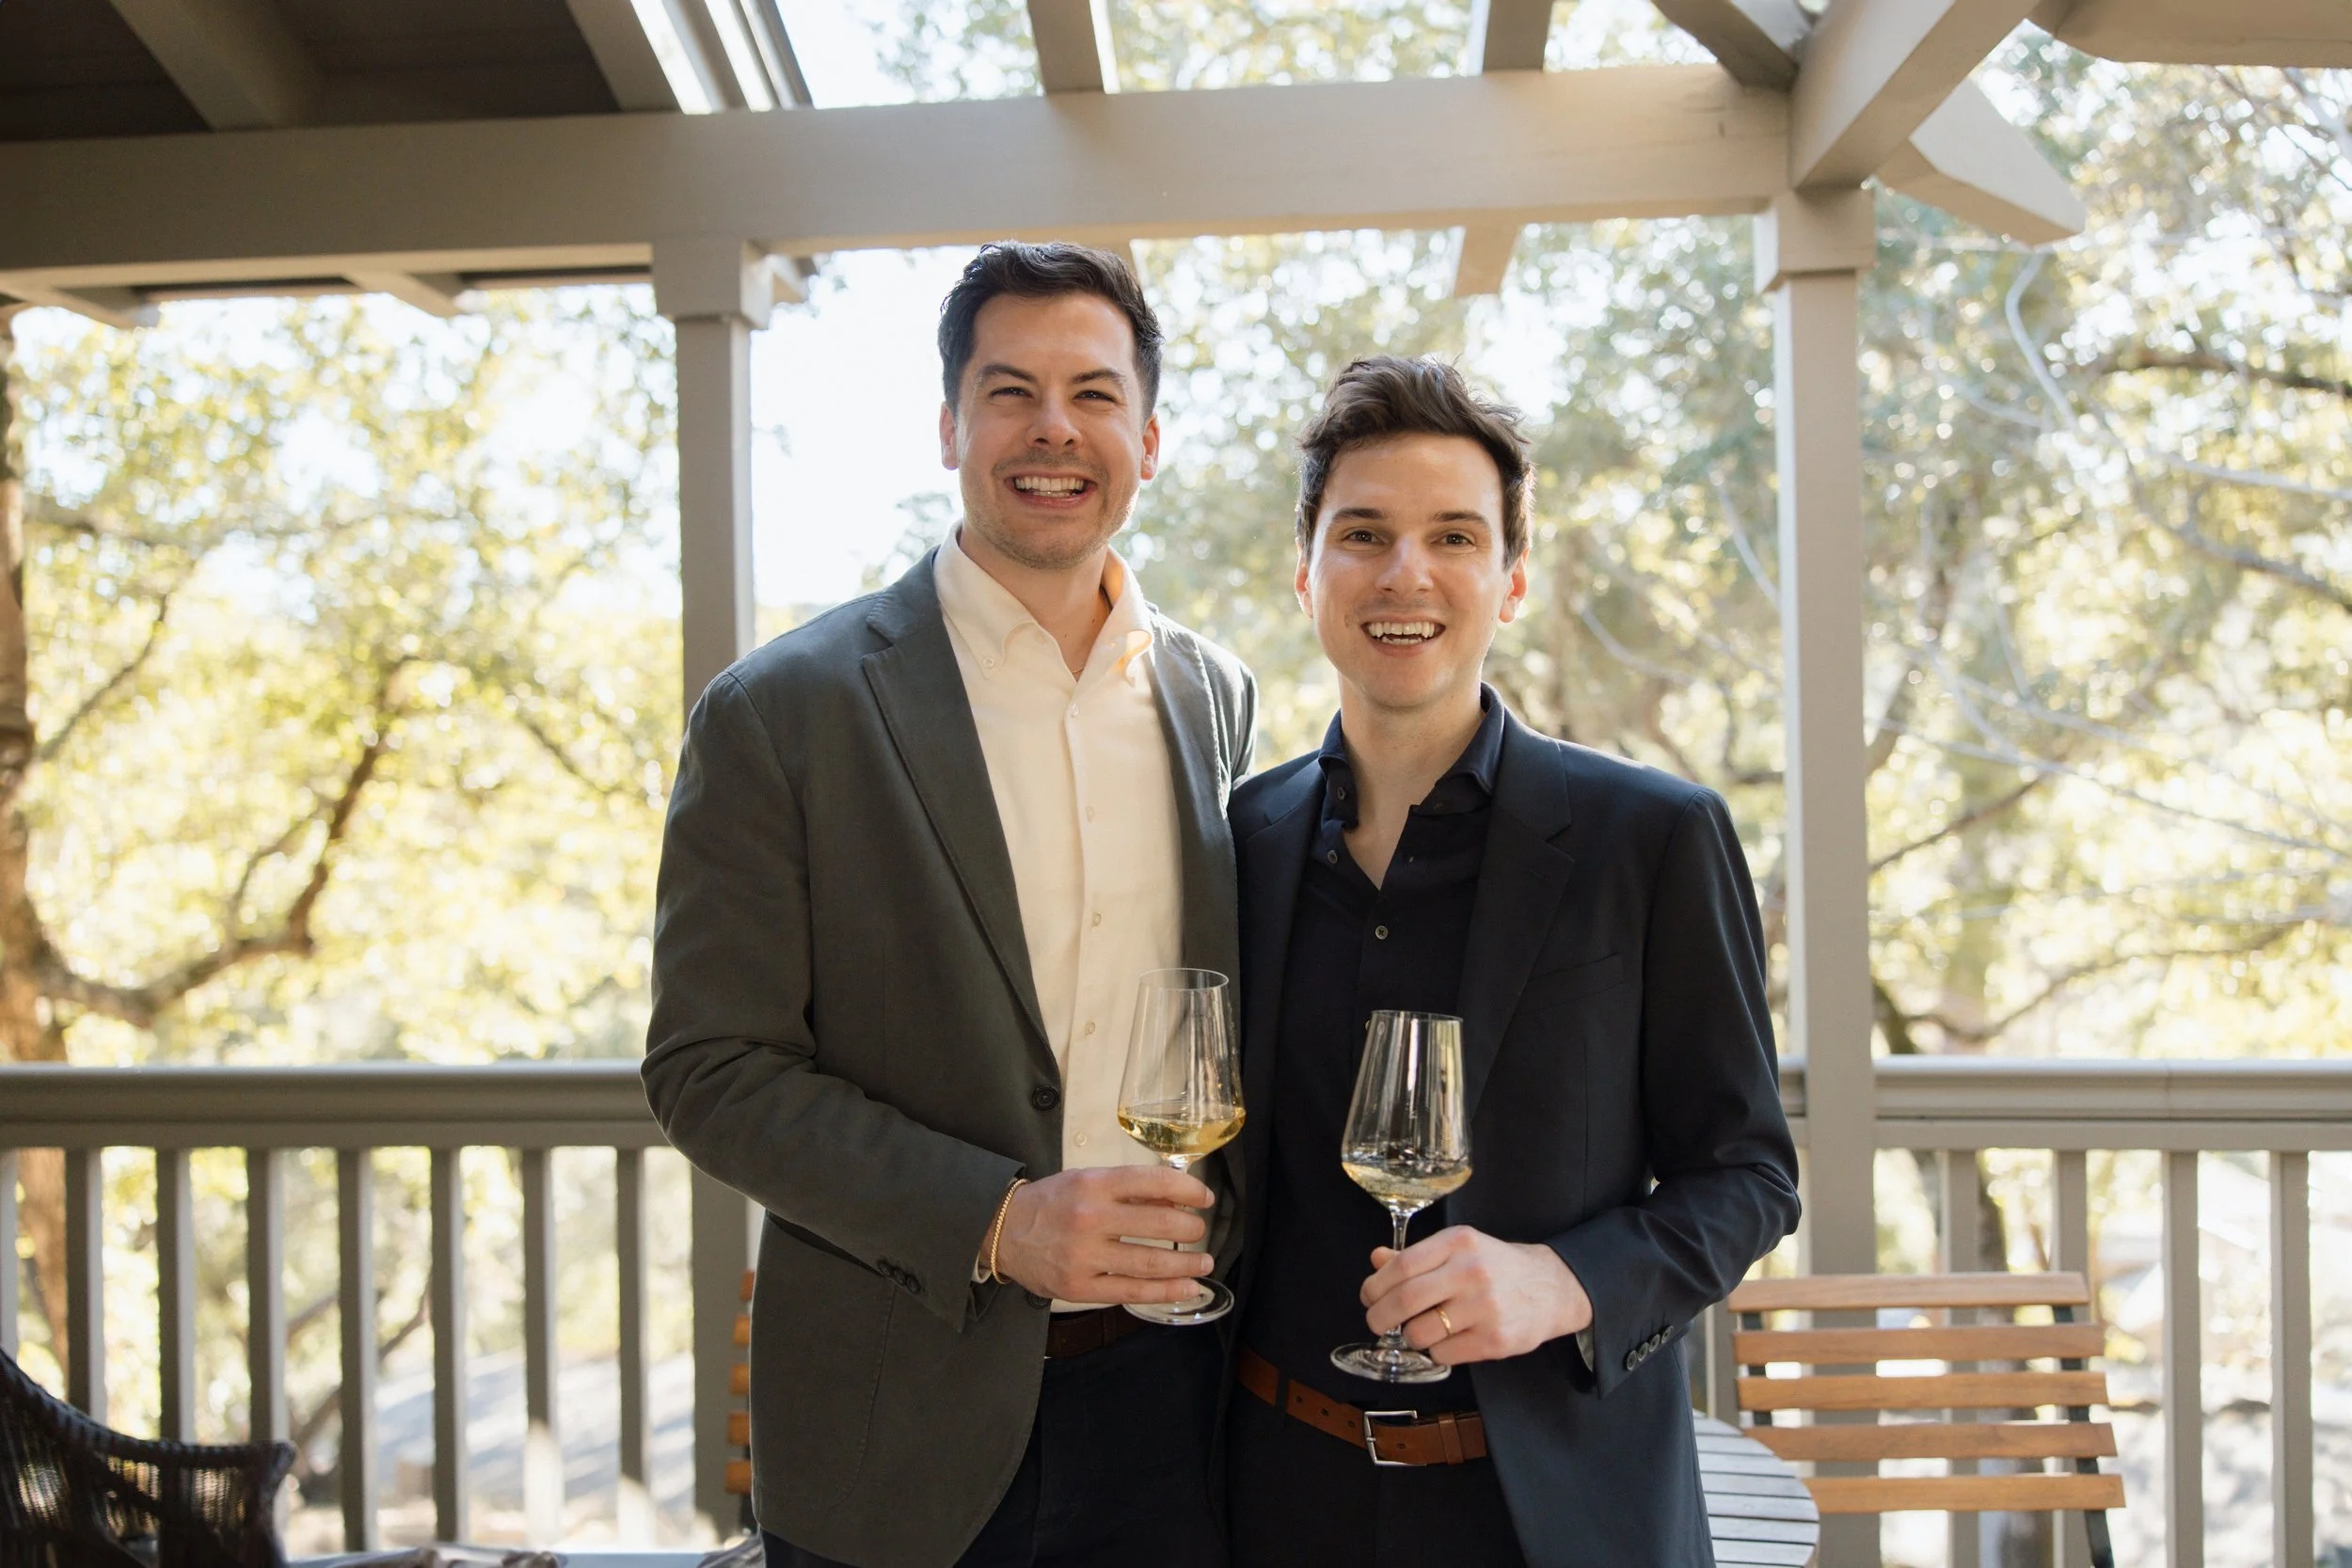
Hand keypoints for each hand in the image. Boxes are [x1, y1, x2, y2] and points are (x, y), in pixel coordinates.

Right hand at [991, 1166, 1215, 1303]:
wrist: (1003, 1232)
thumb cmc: (1051, 1203)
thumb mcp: (1086, 1181)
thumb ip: (1128, 1190)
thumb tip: (1176, 1201)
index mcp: (1094, 1185)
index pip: (1152, 1182)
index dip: (1188, 1190)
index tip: (1204, 1198)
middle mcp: (1090, 1218)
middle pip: (1158, 1225)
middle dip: (1190, 1230)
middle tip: (1201, 1232)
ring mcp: (1084, 1256)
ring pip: (1150, 1263)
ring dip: (1186, 1264)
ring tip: (1204, 1263)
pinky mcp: (1080, 1287)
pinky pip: (1132, 1292)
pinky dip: (1165, 1292)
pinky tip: (1187, 1288)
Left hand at [1360, 1225, 1591, 1364]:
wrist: (1552, 1288)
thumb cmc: (1496, 1267)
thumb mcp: (1459, 1249)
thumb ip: (1416, 1256)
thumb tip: (1376, 1259)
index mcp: (1459, 1242)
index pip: (1401, 1266)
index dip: (1375, 1286)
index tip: (1369, 1296)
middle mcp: (1471, 1272)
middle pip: (1404, 1300)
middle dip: (1379, 1317)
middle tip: (1376, 1322)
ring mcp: (1485, 1308)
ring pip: (1420, 1333)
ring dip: (1410, 1336)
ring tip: (1422, 1329)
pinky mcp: (1495, 1340)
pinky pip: (1443, 1354)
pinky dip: (1436, 1351)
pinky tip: (1450, 1339)